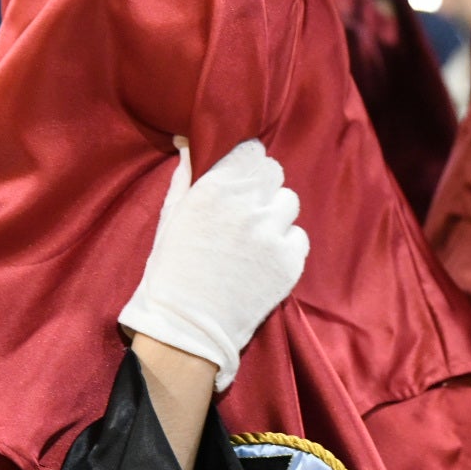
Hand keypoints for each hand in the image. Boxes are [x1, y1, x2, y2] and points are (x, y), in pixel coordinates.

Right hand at [119, 140, 308, 391]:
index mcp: (215, 189)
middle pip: (274, 173)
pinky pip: (299, 237)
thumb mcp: (171, 216)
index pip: (252, 151)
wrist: (187, 328)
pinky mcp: (290, 261)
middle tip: (246, 210)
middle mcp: (247, 206)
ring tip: (254, 238)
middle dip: (262, 187)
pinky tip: (264, 260)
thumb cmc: (171, 270)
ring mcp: (272, 234)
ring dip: (275, 214)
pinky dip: (286, 245)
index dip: (246, 164)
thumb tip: (190, 141)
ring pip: (289, 203)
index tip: (240, 178)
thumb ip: (187, 174)